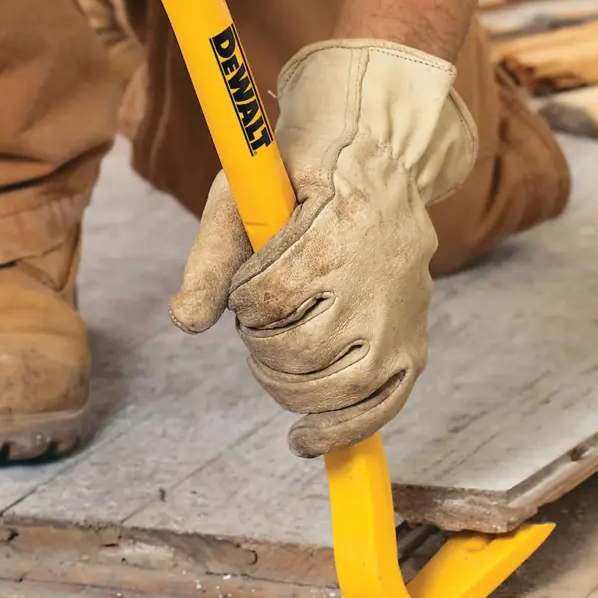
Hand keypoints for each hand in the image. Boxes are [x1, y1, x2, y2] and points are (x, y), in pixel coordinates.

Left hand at [170, 40, 477, 456]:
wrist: (381, 158)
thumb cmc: (299, 177)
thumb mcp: (243, 195)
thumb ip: (211, 257)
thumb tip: (185, 322)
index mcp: (340, 232)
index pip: (267, 298)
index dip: (244, 296)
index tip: (251, 280)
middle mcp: (378, 281)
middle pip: (294, 352)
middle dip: (259, 342)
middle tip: (259, 317)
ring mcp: (401, 319)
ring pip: (327, 387)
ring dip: (284, 378)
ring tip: (276, 352)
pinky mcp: (413, 346)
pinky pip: (378, 408)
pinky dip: (337, 432)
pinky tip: (303, 440)